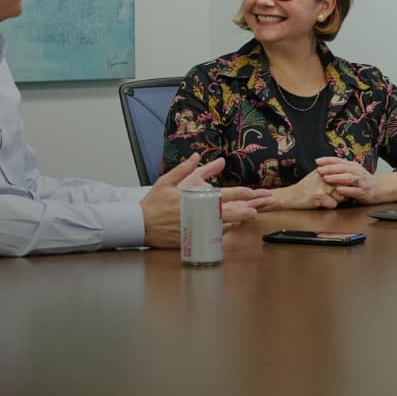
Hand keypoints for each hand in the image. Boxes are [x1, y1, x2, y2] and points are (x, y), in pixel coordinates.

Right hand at [141, 154, 271, 247]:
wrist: (140, 224)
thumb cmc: (154, 202)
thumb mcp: (166, 181)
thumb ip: (184, 169)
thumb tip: (196, 156)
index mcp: (193, 198)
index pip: (221, 195)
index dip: (238, 194)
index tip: (251, 192)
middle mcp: (197, 214)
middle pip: (226, 212)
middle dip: (243, 210)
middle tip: (256, 209)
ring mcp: (195, 228)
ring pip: (221, 225)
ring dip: (236, 221)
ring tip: (249, 218)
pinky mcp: (191, 239)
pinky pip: (210, 237)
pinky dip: (222, 233)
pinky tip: (232, 231)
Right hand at [263, 168, 344, 210]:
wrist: (289, 197)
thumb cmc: (304, 189)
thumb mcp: (316, 176)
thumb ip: (329, 175)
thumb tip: (346, 178)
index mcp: (324, 170)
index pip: (343, 176)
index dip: (345, 184)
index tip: (345, 187)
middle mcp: (324, 176)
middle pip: (344, 187)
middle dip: (341, 194)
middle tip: (331, 196)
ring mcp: (321, 185)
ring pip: (340, 196)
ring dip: (335, 201)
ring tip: (324, 199)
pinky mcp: (319, 195)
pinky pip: (333, 204)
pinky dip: (329, 207)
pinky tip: (320, 204)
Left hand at [314, 156, 377, 204]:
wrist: (380, 189)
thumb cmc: (363, 181)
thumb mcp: (353, 172)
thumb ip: (341, 169)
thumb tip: (324, 166)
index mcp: (353, 166)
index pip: (339, 161)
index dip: (328, 160)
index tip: (317, 161)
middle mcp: (357, 172)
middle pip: (343, 168)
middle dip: (330, 169)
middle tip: (320, 170)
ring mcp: (361, 182)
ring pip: (348, 178)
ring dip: (336, 178)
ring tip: (326, 179)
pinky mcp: (364, 192)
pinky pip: (354, 191)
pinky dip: (346, 190)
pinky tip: (338, 190)